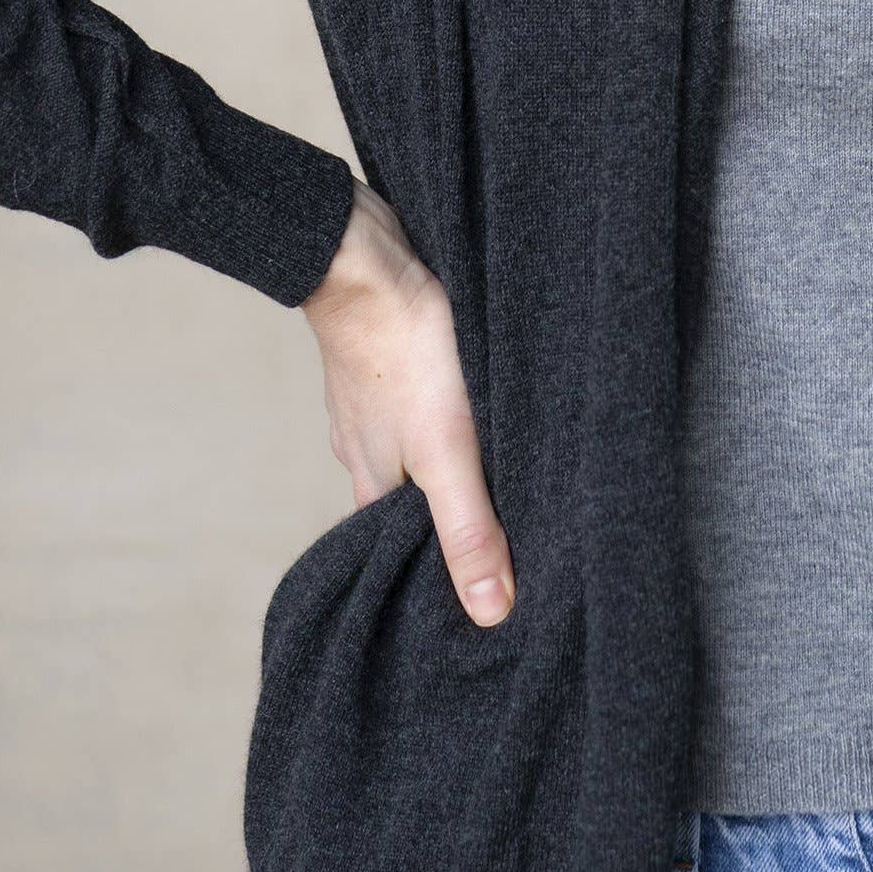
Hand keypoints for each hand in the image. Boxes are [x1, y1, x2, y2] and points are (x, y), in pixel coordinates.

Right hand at [298, 177, 515, 628]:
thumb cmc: (402, 353)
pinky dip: (447, 407)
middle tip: (508, 529)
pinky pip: (419, 397)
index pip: (400, 553)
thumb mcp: (446, 451)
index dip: (437, 574)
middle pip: (412, 500)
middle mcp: (366, 449)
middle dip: (451, 514)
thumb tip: (492, 614)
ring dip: (452, 457)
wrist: (363, 257)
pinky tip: (474, 396)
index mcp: (371, 485)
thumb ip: (468, 527)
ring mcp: (372, 400)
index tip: (480, 592)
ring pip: (417, 446)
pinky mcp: (389, 356)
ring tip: (503, 463)